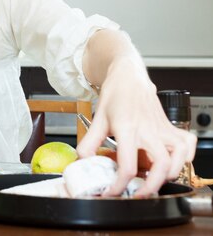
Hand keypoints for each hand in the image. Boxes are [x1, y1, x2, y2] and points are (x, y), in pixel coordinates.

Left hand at [77, 57, 196, 196]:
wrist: (129, 76)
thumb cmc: (115, 95)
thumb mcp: (97, 119)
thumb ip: (89, 142)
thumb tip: (83, 161)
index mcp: (127, 129)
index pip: (127, 165)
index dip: (119, 185)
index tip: (112, 192)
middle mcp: (148, 130)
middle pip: (160, 166)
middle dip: (151, 187)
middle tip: (138, 194)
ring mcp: (163, 129)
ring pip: (179, 158)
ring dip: (169, 174)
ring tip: (154, 179)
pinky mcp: (172, 127)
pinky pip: (188, 146)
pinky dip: (185, 158)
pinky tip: (172, 162)